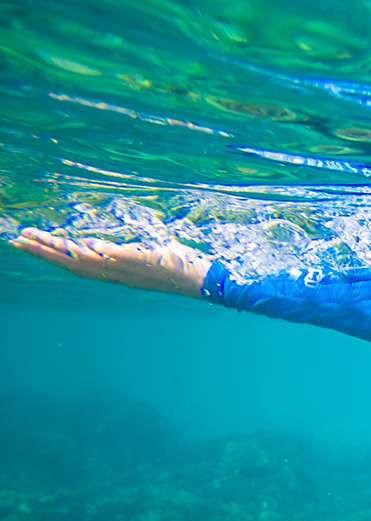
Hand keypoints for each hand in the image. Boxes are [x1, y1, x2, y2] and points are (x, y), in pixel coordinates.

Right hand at [11, 227, 211, 298]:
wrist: (202, 280)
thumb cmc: (181, 265)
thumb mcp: (150, 252)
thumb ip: (131, 245)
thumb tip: (107, 240)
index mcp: (115, 272)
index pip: (76, 264)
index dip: (52, 256)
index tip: (32, 244)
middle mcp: (115, 274)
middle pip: (70, 264)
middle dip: (42, 252)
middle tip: (15, 240)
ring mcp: (125, 270)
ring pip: (82, 262)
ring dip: (55, 251)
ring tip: (30, 239)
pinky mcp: (138, 263)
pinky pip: (109, 259)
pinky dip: (91, 253)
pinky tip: (77, 244)